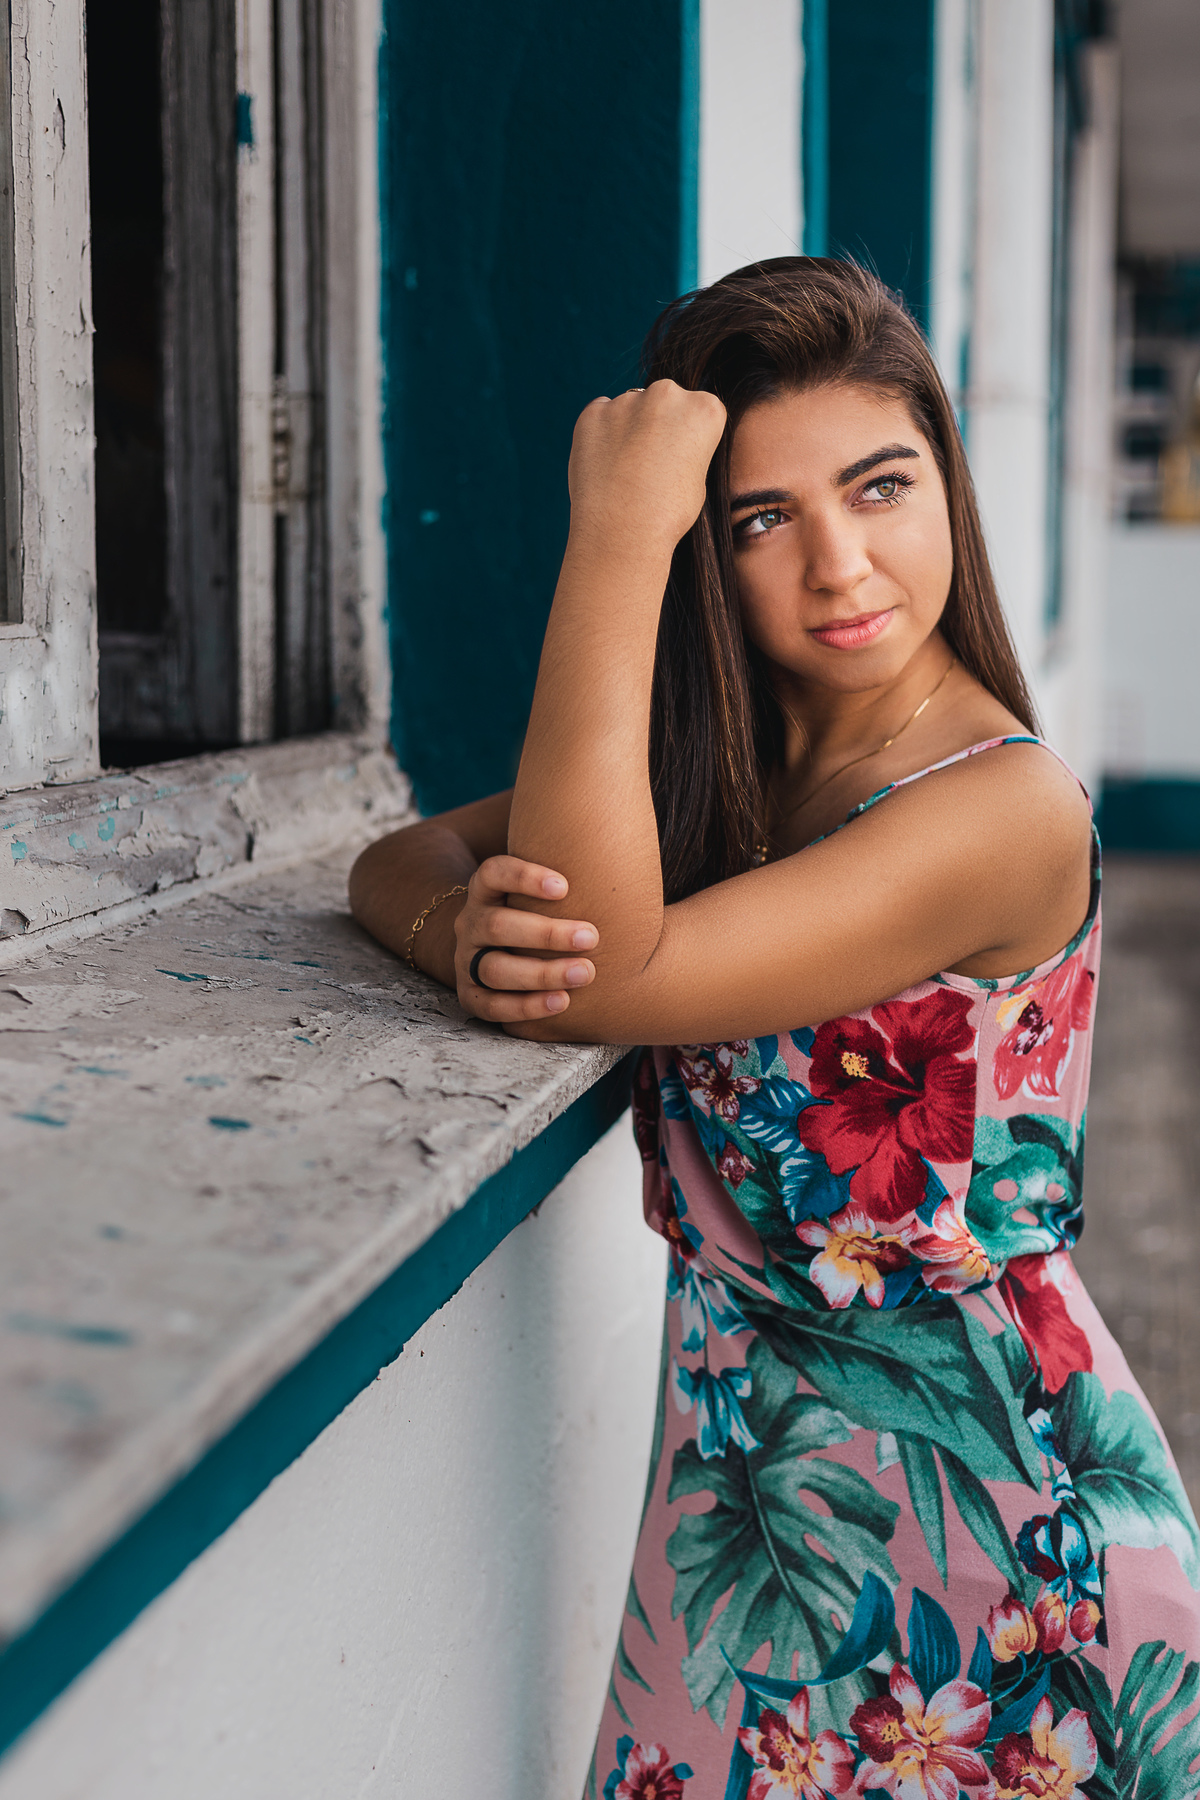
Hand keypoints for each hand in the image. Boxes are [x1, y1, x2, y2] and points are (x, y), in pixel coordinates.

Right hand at [454, 856, 598, 1023]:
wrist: (509, 949)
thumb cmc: (547, 908)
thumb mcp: (550, 879)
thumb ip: (570, 850)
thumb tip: (615, 801)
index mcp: (486, 889)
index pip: (492, 873)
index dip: (524, 878)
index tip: (565, 886)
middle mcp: (471, 922)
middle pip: (499, 925)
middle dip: (547, 933)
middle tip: (593, 936)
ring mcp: (467, 960)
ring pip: (496, 968)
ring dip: (541, 972)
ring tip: (586, 972)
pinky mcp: (472, 995)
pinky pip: (491, 1006)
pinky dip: (526, 1006)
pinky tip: (562, 1002)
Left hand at [566, 379, 726, 554]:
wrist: (622, 533)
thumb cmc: (667, 515)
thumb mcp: (698, 477)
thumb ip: (686, 445)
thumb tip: (667, 437)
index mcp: (704, 408)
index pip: (699, 409)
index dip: (688, 437)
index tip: (679, 459)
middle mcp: (667, 394)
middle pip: (664, 401)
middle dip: (657, 424)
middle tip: (649, 464)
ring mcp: (626, 401)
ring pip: (630, 408)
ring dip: (628, 429)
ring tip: (625, 471)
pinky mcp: (593, 413)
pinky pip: (599, 416)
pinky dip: (601, 435)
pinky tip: (604, 466)